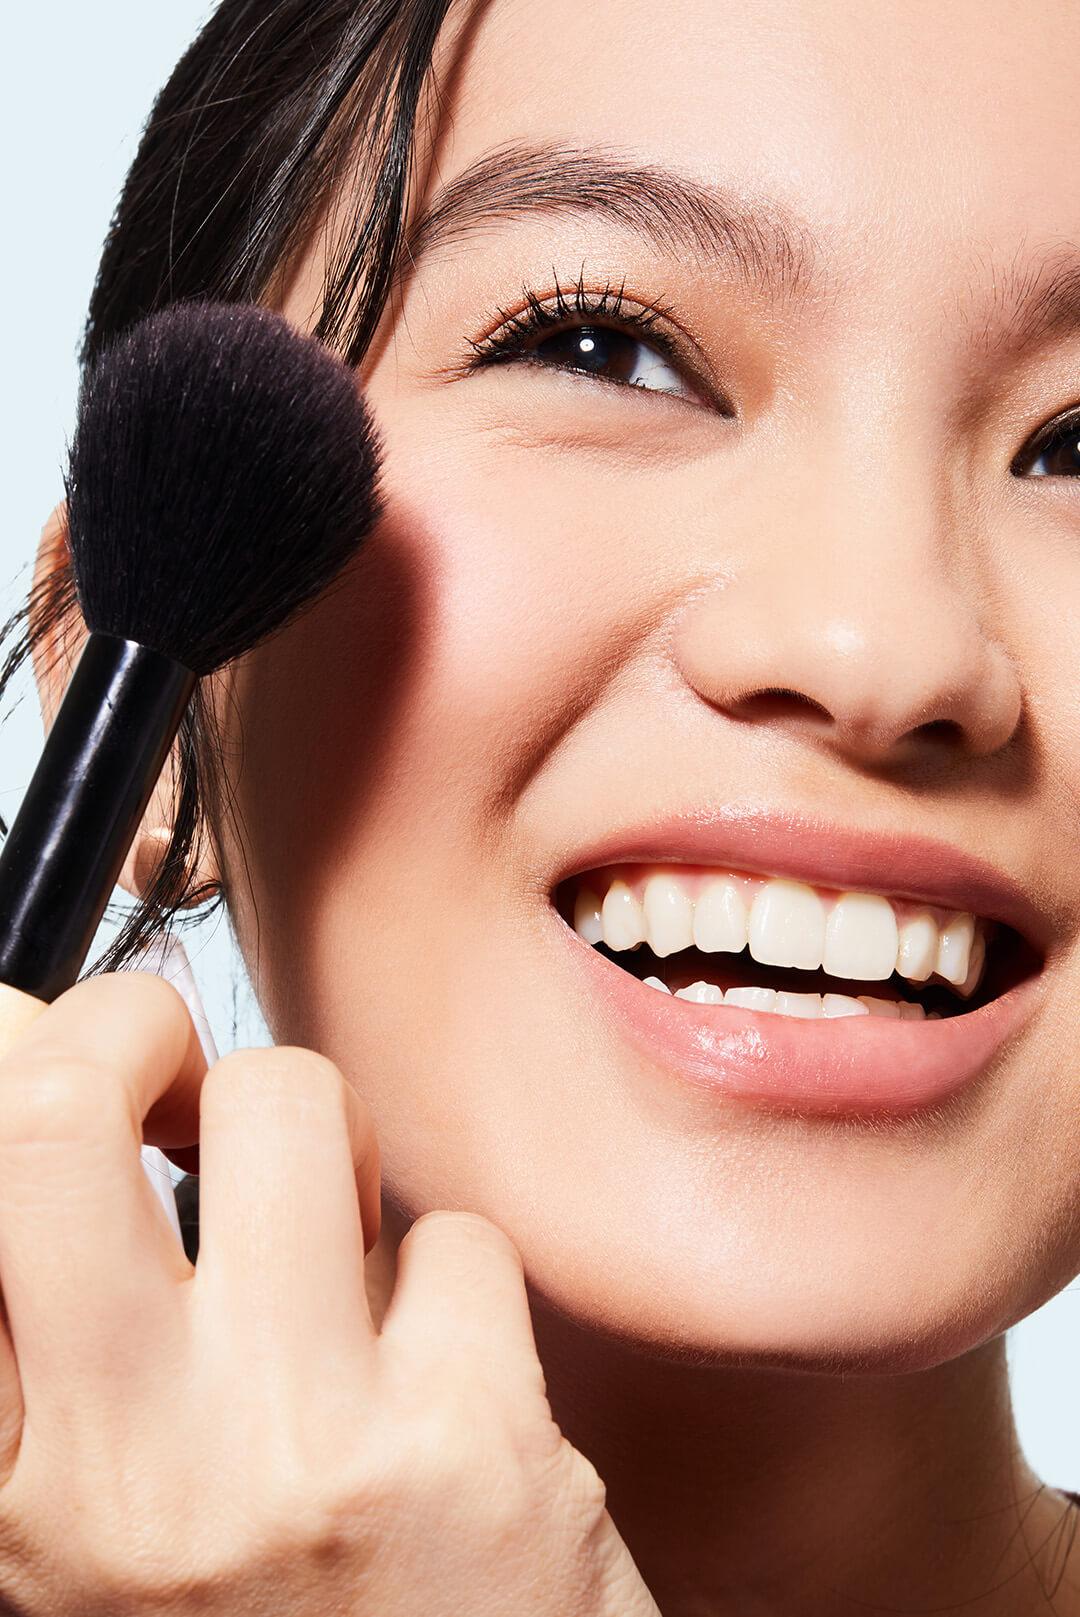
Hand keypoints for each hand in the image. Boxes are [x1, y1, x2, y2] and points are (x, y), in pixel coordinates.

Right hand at [0, 975, 658, 1615]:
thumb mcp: (87, 1544)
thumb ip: (49, 1347)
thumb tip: (31, 1082)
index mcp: (7, 1500)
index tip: (38, 1042)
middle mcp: (128, 1475)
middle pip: (58, 1106)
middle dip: (121, 1027)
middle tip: (163, 1068)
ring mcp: (304, 1452)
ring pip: (292, 1105)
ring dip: (317, 1133)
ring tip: (324, 1220)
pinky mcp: (479, 1446)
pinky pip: (457, 1236)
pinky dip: (446, 1283)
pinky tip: (434, 1379)